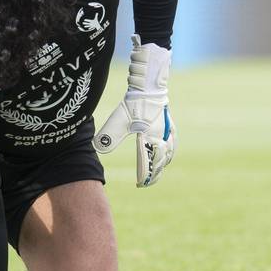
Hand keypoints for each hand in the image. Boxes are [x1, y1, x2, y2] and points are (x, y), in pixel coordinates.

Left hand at [93, 36, 175, 186]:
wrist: (148, 86)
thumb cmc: (133, 103)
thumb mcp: (117, 120)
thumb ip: (109, 135)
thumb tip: (97, 148)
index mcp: (150, 138)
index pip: (147, 162)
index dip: (144, 174)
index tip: (140, 184)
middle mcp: (162, 137)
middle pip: (160, 161)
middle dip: (154, 173)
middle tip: (147, 182)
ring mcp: (168, 131)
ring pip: (169, 153)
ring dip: (163, 164)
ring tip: (157, 172)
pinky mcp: (170, 125)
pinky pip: (173, 144)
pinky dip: (170, 153)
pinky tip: (167, 155)